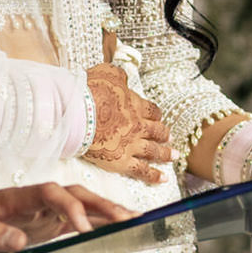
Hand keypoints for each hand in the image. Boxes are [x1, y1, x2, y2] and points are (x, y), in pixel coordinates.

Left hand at [0, 183, 131, 252]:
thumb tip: (18, 242)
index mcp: (14, 197)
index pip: (49, 193)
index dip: (69, 207)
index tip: (82, 229)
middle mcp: (34, 200)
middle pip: (74, 194)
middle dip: (101, 205)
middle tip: (127, 220)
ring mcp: (43, 211)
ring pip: (82, 204)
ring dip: (107, 212)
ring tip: (135, 222)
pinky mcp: (46, 224)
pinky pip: (78, 220)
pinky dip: (99, 223)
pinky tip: (118, 229)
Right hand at [82, 63, 174, 184]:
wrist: (78, 113)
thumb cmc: (89, 91)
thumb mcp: (108, 73)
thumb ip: (120, 76)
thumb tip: (125, 79)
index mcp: (135, 105)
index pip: (152, 110)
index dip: (156, 114)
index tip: (158, 117)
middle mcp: (138, 125)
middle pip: (156, 131)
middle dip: (164, 134)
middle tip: (170, 137)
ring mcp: (131, 144)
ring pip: (154, 151)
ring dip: (165, 153)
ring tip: (174, 155)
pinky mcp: (121, 161)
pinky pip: (141, 170)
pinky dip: (153, 176)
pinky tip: (163, 179)